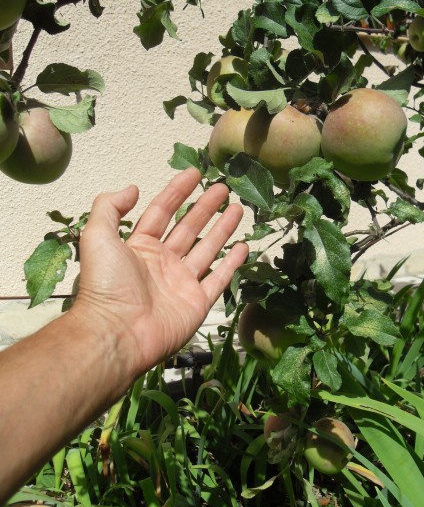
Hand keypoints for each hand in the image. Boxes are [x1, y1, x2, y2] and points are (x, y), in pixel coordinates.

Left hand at [72, 168, 247, 376]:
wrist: (119, 332)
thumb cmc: (107, 284)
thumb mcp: (96, 236)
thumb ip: (109, 207)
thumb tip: (132, 188)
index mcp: (139, 246)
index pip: (162, 211)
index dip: (177, 191)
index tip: (195, 174)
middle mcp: (162, 262)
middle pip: (188, 227)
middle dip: (205, 207)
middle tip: (223, 188)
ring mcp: (182, 282)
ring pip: (207, 249)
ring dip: (222, 229)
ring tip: (238, 209)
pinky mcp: (197, 302)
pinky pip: (218, 279)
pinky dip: (232, 264)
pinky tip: (244, 247)